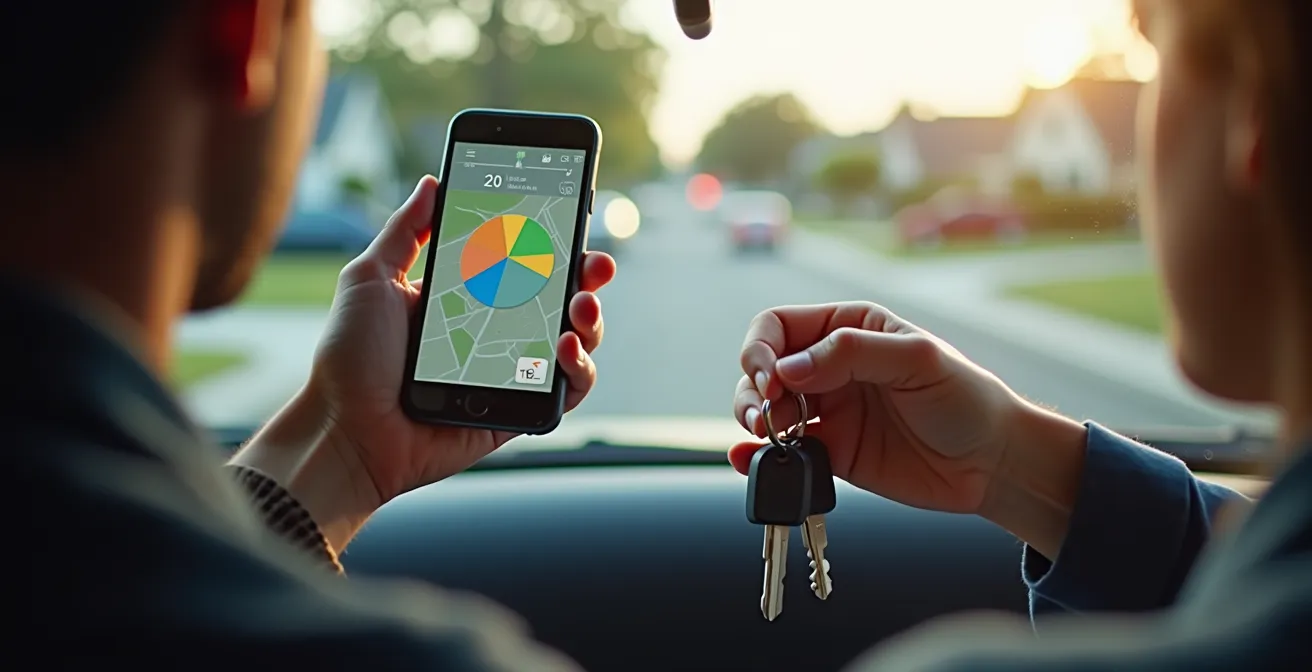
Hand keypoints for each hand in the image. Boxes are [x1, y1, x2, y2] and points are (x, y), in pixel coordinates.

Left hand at [235, 176, 615, 548]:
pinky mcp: (519, 411)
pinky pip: (568, 390)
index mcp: (466, 296)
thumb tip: (431, 181)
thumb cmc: (348, 358)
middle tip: (594, 263)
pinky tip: (566, 348)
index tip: (572, 217)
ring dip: (591, 319)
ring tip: (579, 307)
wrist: (345, 429)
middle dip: (588, 275)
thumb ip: (406, 230)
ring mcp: (511, 372)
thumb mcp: (371, 278)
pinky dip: (580, 368)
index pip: (523, 261)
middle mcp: (496, 332)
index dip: (554, 241)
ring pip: (577, 341)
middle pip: (561, 297)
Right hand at [729, 302, 1082, 525]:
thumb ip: (852, 354)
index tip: (772, 380)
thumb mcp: (916, 359)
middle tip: (766, 415)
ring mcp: (827, 411)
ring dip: (751, 420)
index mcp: (848, 329)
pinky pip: (782, 452)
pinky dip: (757, 456)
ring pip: (764, 409)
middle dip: (752, 389)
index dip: (762, 349)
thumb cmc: (965, 398)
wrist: (992, 462)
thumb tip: (789, 369)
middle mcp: (829, 367)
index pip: (778, 326)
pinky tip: (748, 460)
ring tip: (764, 436)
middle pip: (761, 368)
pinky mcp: (830, 453)